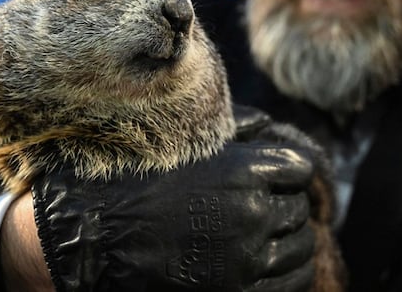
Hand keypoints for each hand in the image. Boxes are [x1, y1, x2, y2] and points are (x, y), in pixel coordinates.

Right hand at [31, 132, 316, 290]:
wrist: (98, 234)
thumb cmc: (138, 179)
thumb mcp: (188, 141)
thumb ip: (236, 127)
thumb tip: (269, 126)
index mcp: (245, 170)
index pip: (300, 169)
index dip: (288, 172)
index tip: (277, 177)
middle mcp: (253, 213)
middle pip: (301, 209)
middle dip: (287, 206)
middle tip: (268, 207)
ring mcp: (248, 258)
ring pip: (302, 248)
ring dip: (291, 240)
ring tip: (271, 237)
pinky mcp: (238, 291)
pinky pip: (291, 283)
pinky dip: (289, 272)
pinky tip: (271, 264)